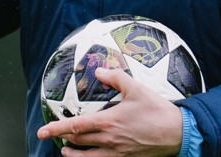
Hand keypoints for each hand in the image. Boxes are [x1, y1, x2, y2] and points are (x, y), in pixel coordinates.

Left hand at [37, 67, 182, 156]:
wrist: (178, 133)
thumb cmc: (157, 110)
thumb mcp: (137, 88)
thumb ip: (116, 77)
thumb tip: (100, 71)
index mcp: (109, 121)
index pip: (75, 126)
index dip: (56, 128)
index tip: (43, 131)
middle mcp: (109, 139)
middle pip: (78, 141)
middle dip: (62, 138)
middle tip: (52, 135)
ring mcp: (117, 152)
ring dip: (73, 154)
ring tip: (65, 151)